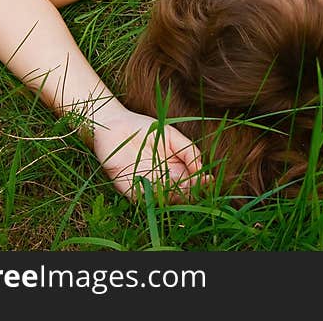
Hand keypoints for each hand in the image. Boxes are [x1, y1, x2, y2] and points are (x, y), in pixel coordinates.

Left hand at [90, 105, 207, 203]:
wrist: (114, 125)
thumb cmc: (143, 128)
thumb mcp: (171, 135)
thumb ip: (188, 150)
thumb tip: (201, 168)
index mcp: (174, 169)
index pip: (191, 182)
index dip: (201, 183)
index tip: (208, 179)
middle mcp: (162, 180)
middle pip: (180, 193)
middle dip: (189, 191)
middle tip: (193, 183)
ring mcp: (146, 185)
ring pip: (164, 198)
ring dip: (173, 195)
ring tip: (181, 186)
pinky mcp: (128, 188)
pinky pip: (142, 197)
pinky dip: (153, 194)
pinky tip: (161, 186)